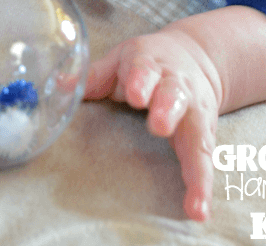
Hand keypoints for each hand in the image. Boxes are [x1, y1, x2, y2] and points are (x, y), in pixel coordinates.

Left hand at [84, 27, 221, 221]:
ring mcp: (193, 110)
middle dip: (168, 108)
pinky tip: (198, 209)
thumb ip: (94, 75)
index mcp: (151, 64)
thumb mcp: (121, 60)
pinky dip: (202, 184)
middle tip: (160, 125)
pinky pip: (204, 160)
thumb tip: (60, 86)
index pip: (145, 70)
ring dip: (193, 158)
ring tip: (192, 187)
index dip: (141, 81)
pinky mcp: (204, 133)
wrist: (195, 57)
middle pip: (174, 95)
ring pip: (196, 131)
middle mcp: (177, 86)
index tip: (136, 94)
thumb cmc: (149, 62)